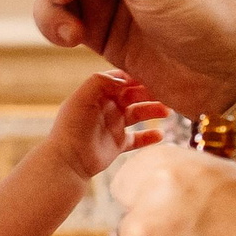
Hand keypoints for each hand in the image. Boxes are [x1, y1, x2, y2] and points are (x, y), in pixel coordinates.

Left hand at [47, 72, 169, 178]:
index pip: (120, 79)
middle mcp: (107, 107)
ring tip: (167, 111)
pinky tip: (160, 135)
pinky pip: (138, 139)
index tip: (152, 74)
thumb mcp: (82, 98)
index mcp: (98, 94)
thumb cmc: (71, 127)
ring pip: (139, 114)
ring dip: (153, 111)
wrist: (68, 161)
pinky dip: (149, 137)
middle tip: (166, 92)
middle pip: (133, 94)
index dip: (135, 76)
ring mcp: (113, 125)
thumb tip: (124, 79)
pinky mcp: (118, 144)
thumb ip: (99, 81)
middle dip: (149, 92)